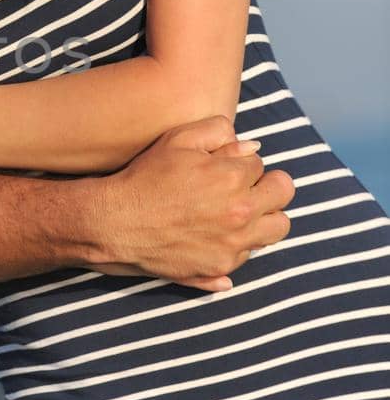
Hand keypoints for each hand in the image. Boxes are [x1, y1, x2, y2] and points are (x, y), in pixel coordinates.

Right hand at [97, 116, 294, 291]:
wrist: (116, 222)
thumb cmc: (146, 177)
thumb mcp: (177, 139)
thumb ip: (218, 133)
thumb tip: (252, 147)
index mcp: (233, 177)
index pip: (260, 164)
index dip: (241, 163)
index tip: (223, 168)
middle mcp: (240, 213)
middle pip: (282, 195)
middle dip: (267, 186)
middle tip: (245, 187)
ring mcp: (233, 244)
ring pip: (277, 228)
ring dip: (264, 217)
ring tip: (239, 212)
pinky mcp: (221, 267)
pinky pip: (249, 255)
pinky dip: (239, 245)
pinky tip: (217, 235)